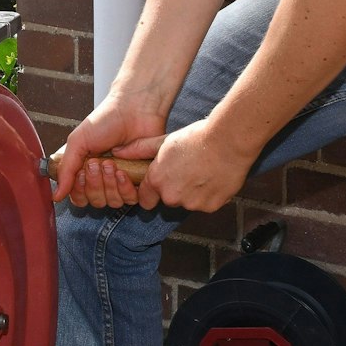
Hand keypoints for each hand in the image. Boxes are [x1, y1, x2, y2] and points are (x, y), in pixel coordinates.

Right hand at [49, 93, 167, 208]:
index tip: (82, 172)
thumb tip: (55, 195)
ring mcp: (121, 181)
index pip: (79, 197)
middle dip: (96, 183)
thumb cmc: (105, 121)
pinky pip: (130, 199)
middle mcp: (103, 179)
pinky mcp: (139, 182)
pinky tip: (124, 171)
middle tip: (99, 162)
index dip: (80, 190)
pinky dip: (125, 188)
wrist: (134, 110)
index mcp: (86, 170)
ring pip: (112, 202)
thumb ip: (66, 169)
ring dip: (110, 184)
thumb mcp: (78, 142)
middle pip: (95, 202)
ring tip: (113, 163)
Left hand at [132, 118, 258, 213]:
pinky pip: (205, 204)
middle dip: (174, 189)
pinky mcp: (210, 207)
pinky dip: (208, 195)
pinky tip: (212, 177)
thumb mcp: (163, 141)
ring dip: (192, 192)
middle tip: (186, 170)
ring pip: (187, 202)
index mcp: (157, 181)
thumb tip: (117, 152)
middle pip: (168, 199)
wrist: (227, 141)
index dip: (151, 191)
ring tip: (201, 171)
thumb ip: (139, 149)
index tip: (160, 183)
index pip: (145, 199)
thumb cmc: (195, 138)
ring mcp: (192, 203)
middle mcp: (172, 196)